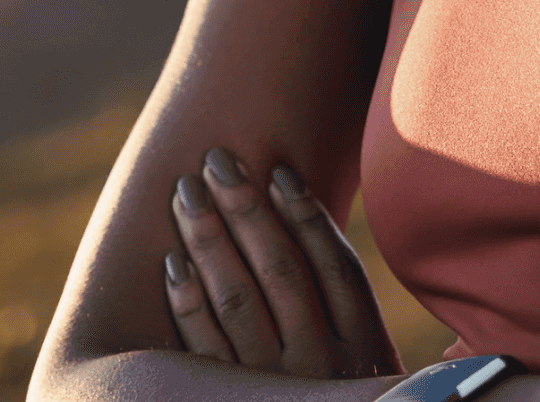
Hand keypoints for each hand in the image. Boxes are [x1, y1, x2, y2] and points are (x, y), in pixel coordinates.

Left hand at [163, 145, 400, 380]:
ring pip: (237, 301)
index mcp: (364, 352)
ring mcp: (275, 391)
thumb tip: (306, 214)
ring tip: (186, 193)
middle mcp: (321, 370)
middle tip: (216, 160)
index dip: (307, 216)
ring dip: (208, 240)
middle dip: (245, 211)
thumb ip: (343, 308)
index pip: (337, 270)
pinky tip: (172, 262)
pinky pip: (202, 351)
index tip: (278, 172)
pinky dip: (186, 303)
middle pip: (281, 274)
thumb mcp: (368, 366)